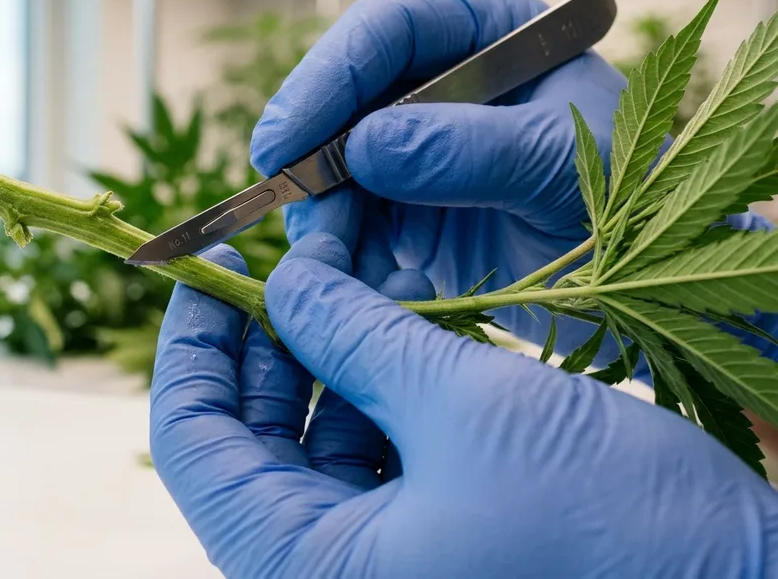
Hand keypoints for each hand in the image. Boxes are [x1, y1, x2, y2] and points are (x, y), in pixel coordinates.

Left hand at [149, 236, 777, 577]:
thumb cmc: (611, 525)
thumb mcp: (467, 404)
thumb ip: (358, 335)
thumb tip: (286, 280)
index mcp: (301, 569)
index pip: (190, 444)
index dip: (189, 344)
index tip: (212, 264)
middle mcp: (322, 573)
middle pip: (244, 440)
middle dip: (264, 339)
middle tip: (285, 254)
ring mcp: (374, 563)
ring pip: (307, 442)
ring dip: (321, 355)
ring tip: (339, 272)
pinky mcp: (424, 545)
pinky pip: (366, 458)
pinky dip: (371, 390)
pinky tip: (388, 323)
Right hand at [249, 0, 777, 364]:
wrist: (654, 296)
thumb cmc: (635, 209)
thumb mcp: (563, 167)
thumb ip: (468, 150)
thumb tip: (366, 145)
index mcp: (492, 40)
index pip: (391, 32)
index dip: (328, 77)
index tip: (287, 137)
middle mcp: (443, 93)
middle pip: (345, 106)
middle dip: (314, 163)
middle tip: (296, 213)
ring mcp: (418, 160)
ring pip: (334, 179)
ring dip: (323, 225)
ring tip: (329, 269)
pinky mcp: (404, 222)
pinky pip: (350, 237)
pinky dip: (345, 267)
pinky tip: (360, 294)